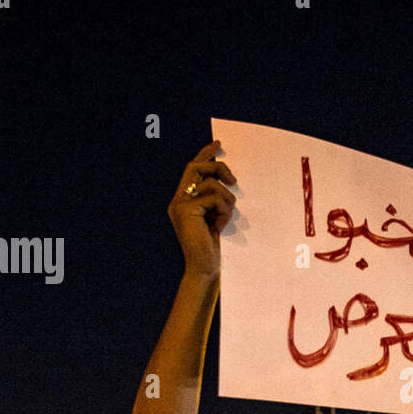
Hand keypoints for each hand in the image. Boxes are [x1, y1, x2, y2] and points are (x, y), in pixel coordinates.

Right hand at [167, 140, 237, 277]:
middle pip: (197, 167)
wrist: (203, 268)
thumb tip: (228, 180)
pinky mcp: (187, 210)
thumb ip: (214, 200)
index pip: (193, 169)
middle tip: (234, 181)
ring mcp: (180, 204)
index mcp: (183, 200)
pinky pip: (215, 198)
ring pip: (212, 184)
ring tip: (224, 220)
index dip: (205, 154)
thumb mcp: (215, 218)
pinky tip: (219, 227)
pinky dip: (224, 212)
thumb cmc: (212, 247)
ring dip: (227, 201)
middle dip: (218, 167)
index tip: (218, 145)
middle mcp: (178, 200)